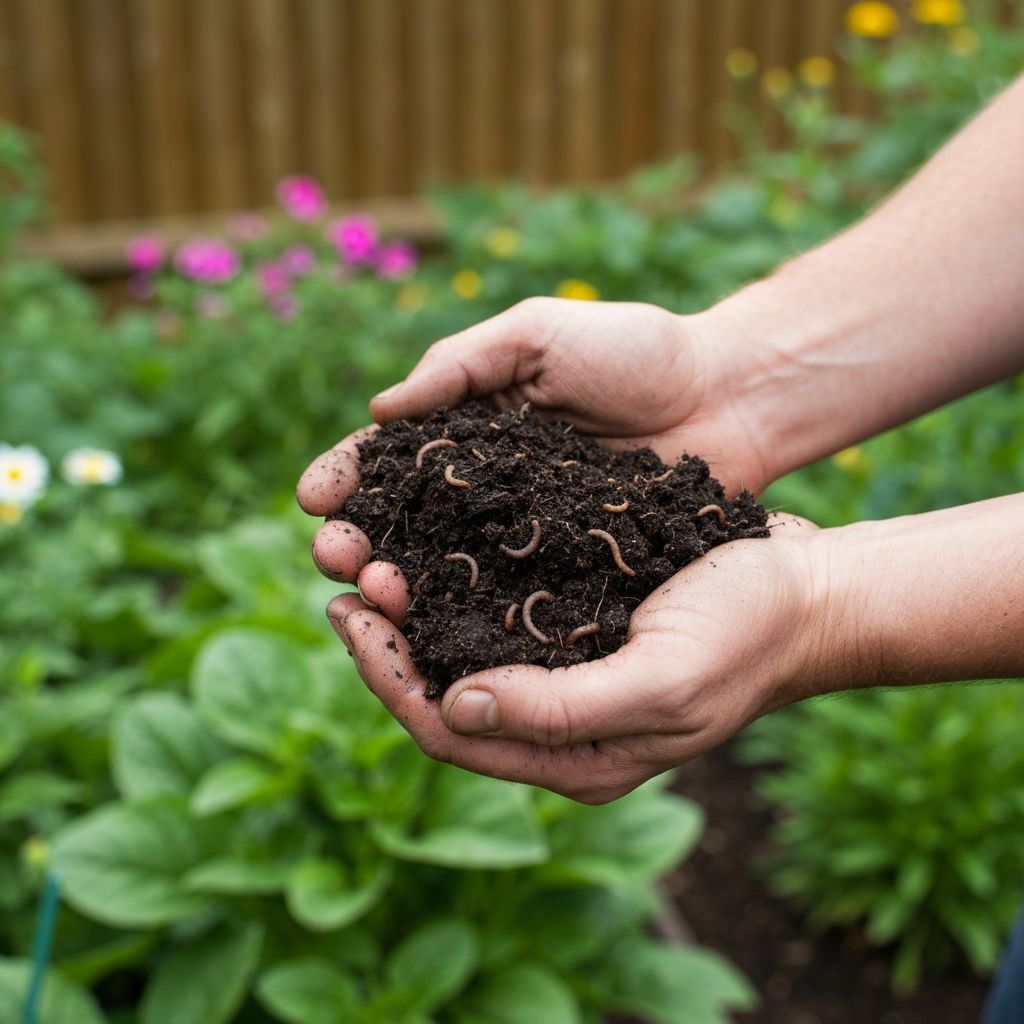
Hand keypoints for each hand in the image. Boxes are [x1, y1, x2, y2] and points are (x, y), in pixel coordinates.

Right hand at [297, 298, 771, 602]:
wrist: (729, 394)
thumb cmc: (637, 350)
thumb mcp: (539, 334)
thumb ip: (460, 365)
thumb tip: (379, 413)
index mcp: (470, 427)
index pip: (391, 457)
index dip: (349, 476)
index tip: (316, 497)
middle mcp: (486, 488)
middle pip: (405, 521)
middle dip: (360, 538)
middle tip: (339, 557)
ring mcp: (522, 533)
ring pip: (445, 567)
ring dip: (400, 581)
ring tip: (375, 592)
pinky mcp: (564, 569)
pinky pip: (506, 594)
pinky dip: (466, 612)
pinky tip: (434, 627)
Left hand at [320, 513, 828, 803]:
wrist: (810, 592)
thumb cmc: (747, 635)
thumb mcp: (661, 681)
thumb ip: (561, 710)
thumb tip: (453, 708)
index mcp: (575, 756)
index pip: (449, 733)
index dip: (388, 678)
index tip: (347, 615)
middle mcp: (560, 724)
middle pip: (443, 694)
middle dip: (387, 640)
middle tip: (346, 573)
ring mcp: (570, 675)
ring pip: (464, 652)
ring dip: (414, 610)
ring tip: (373, 555)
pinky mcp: (581, 629)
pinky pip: (499, 616)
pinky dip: (456, 587)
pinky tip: (432, 546)